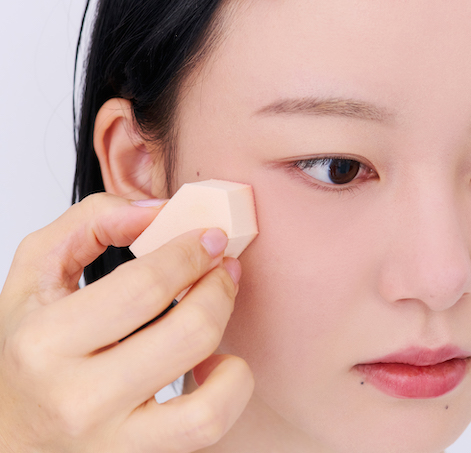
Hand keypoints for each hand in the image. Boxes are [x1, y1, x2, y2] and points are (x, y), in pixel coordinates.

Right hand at [0, 193, 253, 451]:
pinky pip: (208, 430)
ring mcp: (112, 442)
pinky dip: (228, 393)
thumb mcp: (36, 273)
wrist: (8, 431)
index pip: (145, 286)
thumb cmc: (25, 351)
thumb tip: (158, 212)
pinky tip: (208, 368)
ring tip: (218, 325)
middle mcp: (78, 400)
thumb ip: (90, 223)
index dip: (191, 253)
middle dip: (220, 288)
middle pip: (188, 334)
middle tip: (223, 270)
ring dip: (232, 352)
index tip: (210, 237)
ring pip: (208, 404)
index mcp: (44, 343)